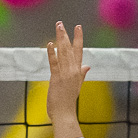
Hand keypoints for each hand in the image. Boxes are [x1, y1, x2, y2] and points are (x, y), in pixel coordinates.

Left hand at [45, 22, 88, 137]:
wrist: (65, 114)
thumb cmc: (68, 102)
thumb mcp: (76, 86)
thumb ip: (82, 74)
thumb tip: (87, 65)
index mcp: (77, 72)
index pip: (79, 52)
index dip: (78, 39)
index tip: (78, 28)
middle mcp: (73, 71)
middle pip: (70, 49)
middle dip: (66, 35)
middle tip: (61, 23)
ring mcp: (65, 74)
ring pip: (63, 53)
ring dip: (60, 39)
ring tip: (58, 27)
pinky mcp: (57, 78)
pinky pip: (54, 63)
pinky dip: (52, 54)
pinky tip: (50, 44)